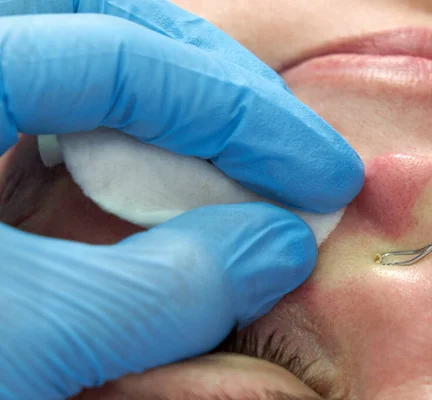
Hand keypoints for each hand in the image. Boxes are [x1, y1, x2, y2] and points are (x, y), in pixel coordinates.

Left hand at [0, 1, 363, 398]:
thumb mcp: (37, 335)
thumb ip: (168, 288)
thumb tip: (280, 249)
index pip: (127, 57)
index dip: (244, 113)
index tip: (323, 173)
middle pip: (109, 17)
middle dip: (215, 79)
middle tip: (282, 140)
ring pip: (83, 47)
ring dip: (174, 101)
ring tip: (236, 161)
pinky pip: (55, 99)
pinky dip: (124, 132)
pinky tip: (160, 182)